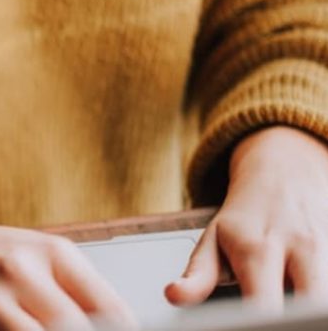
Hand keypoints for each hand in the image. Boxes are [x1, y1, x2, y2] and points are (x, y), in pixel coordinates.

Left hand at [166, 126, 327, 308]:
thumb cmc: (246, 215)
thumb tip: (173, 296)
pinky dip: (319, 300)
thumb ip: (197, 274)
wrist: (285, 171)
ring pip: (325, 299)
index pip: (263, 306)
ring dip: (310, 309)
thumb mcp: (214, 238)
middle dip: (294, 321)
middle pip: (311, 306)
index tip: (246, 327)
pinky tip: (305, 297)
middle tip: (273, 320)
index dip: (255, 325)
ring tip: (289, 309)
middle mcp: (302, 247)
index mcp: (259, 248)